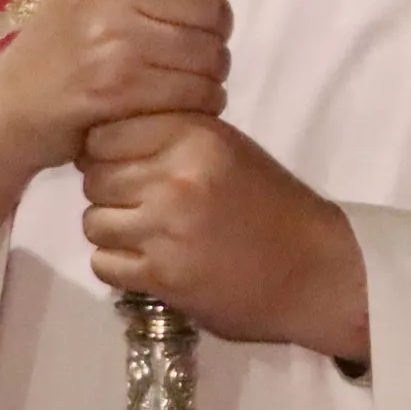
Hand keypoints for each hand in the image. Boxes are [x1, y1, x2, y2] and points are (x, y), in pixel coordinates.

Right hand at [0, 0, 277, 168]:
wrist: (10, 108)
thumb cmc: (71, 43)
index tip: (187, 0)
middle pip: (215, 5)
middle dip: (208, 34)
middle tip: (169, 50)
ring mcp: (110, 35)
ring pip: (213, 52)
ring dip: (206, 75)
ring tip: (168, 77)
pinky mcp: (117, 86)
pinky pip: (199, 92)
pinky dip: (197, 105)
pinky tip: (168, 103)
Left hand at [76, 115, 368, 359]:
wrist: (317, 270)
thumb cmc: (274, 206)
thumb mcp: (228, 150)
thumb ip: (173, 137)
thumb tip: (102, 142)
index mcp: (194, 135)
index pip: (106, 134)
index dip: (106, 153)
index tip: (125, 168)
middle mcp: (176, 176)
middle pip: (95, 178)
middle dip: (110, 194)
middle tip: (139, 207)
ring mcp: (167, 227)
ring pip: (93, 222)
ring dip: (113, 232)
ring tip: (146, 237)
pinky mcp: (163, 274)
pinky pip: (104, 263)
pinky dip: (120, 267)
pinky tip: (149, 263)